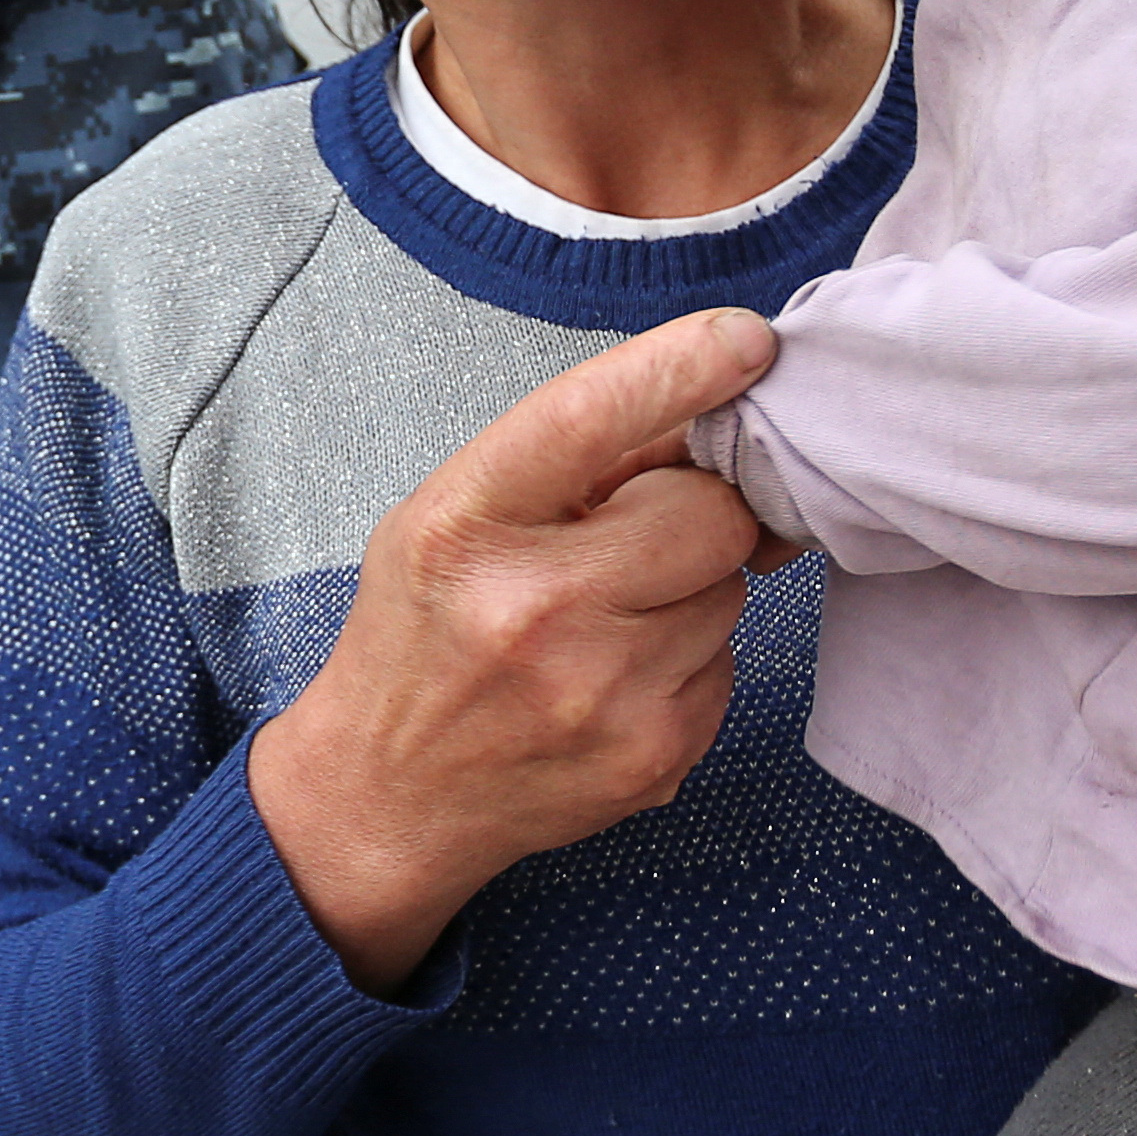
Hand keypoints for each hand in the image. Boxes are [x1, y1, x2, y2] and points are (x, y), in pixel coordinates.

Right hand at [253, 307, 790, 992]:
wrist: (389, 795)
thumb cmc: (424, 632)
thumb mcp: (451, 515)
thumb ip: (569, 460)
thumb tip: (705, 412)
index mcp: (462, 527)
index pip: (585, 421)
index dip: (679, 369)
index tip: (747, 339)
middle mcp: (530, 609)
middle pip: (706, 512)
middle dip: (689, 508)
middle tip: (632, 534)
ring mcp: (599, 693)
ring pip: (728, 588)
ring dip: (687, 587)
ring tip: (605, 617)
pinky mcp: (654, 754)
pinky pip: (729, 663)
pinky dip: (687, 658)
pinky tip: (616, 677)